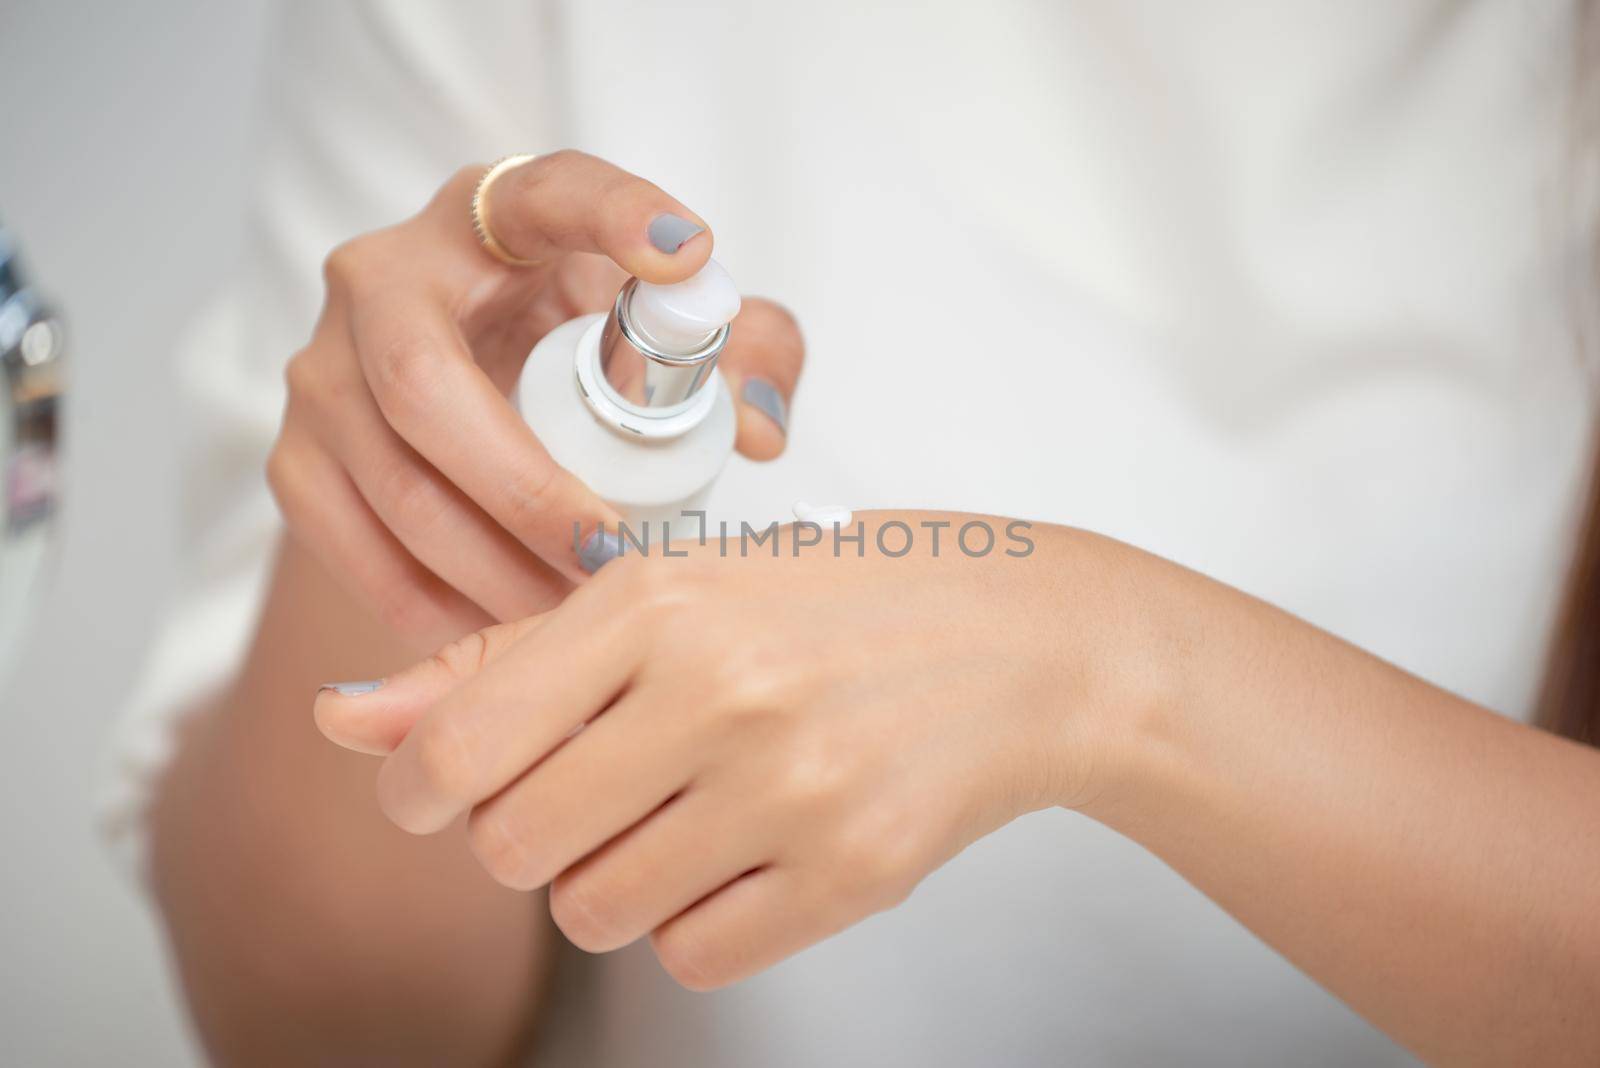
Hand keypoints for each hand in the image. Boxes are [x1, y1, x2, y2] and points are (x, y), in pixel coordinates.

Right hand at [268, 151, 803, 650]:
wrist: (463, 402)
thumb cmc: (580, 353)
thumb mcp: (665, 336)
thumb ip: (746, 355)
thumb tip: (761, 430)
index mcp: (491, 218)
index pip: (552, 193)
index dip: (616, 214)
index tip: (689, 253)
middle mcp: (382, 279)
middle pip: (424, 383)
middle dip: (526, 491)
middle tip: (611, 557)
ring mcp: (322, 370)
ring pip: (390, 484)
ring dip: (488, 569)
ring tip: (574, 620)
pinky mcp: (295, 458)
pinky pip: (351, 550)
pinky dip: (432, 607)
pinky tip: (505, 636)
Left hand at [314, 514, 1139, 988]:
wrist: (1027, 641)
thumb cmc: (837, 599)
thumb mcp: (671, 590)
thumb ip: (500, 662)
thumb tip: (347, 725)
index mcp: (659, 601)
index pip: (464, 744)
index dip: (424, 788)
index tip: (441, 791)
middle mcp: (720, 691)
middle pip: (514, 845)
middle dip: (523, 833)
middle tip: (588, 787)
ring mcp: (792, 789)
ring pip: (596, 909)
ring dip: (609, 877)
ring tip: (678, 812)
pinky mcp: (853, 872)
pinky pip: (695, 952)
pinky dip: (693, 915)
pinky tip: (742, 850)